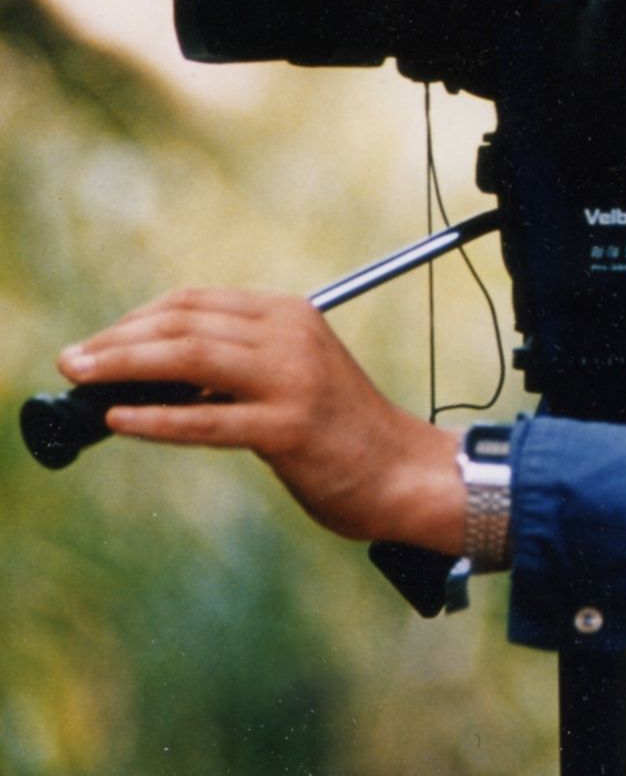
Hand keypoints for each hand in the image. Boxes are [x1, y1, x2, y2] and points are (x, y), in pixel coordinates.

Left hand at [58, 289, 465, 554]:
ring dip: (123, 368)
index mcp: (291, 315)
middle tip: (71, 361)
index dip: (135, 319)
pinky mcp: (290, 428)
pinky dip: (156, 419)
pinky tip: (119, 421)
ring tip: (81, 381)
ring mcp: (294, 381)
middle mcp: (293, 337)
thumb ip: (238, 362)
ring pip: (190, 359)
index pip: (196, 302)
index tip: (97, 344)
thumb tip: (150, 374)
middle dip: (116, 341)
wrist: (404, 473)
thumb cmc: (341, 432)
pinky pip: (207, 421)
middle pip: (185, 323)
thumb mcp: (294, 374)